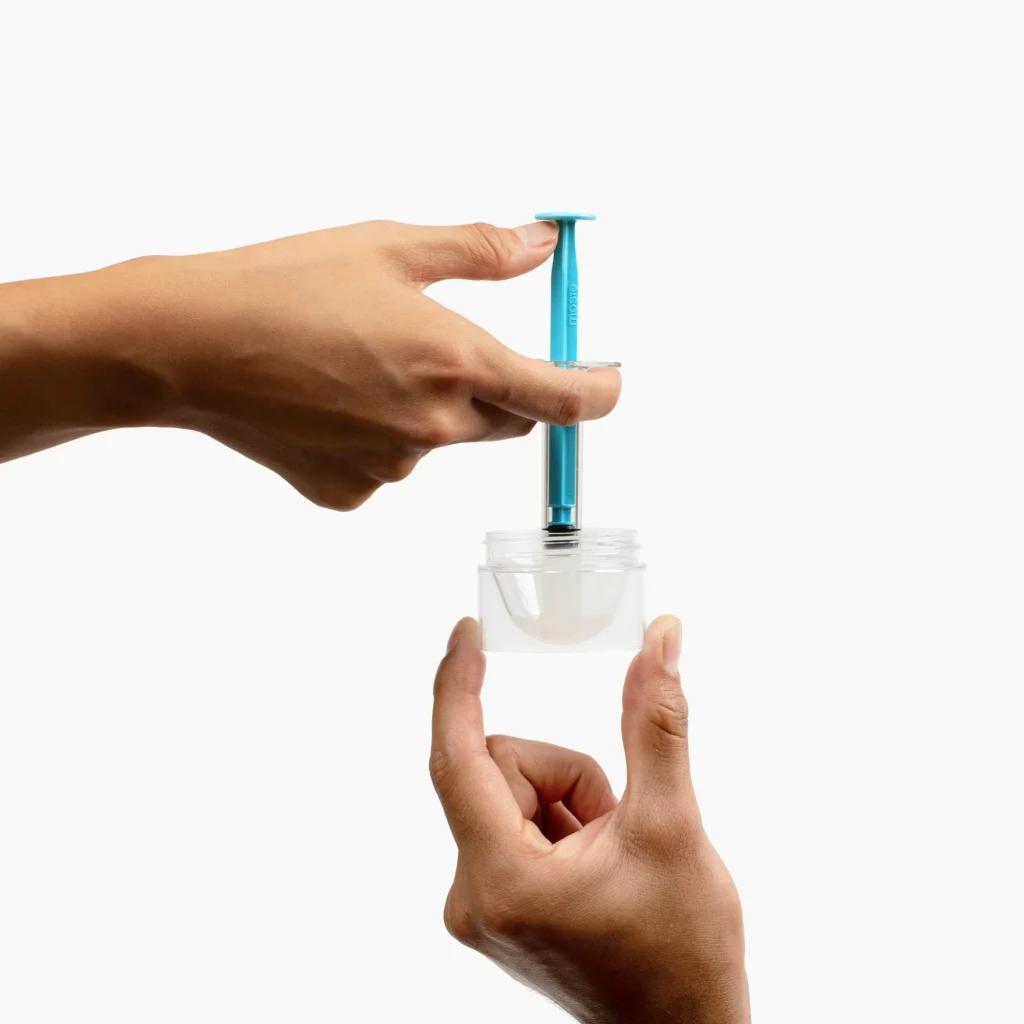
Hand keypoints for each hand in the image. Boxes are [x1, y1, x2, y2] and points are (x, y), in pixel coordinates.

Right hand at [0, 220, 620, 507]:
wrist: (189, 345)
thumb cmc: (283, 287)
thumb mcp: (391, 245)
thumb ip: (481, 250)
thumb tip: (541, 246)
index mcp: (457, 360)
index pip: (566, 398)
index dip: (600, 391)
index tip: (608, 382)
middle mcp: (435, 426)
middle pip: (509, 421)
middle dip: (501, 389)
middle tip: (447, 347)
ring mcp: (392, 467)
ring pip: (442, 442)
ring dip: (428, 410)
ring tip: (359, 366)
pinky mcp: (351, 491)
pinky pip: (388, 465)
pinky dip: (377, 437)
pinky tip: (330, 403)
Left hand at [429, 617, 748, 1023]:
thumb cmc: (682, 951)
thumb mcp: (672, 825)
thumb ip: (656, 724)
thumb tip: (660, 640)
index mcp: (502, 877)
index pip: (458, 756)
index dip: (458, 687)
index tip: (464, 633)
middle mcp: (472, 893)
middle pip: (499, 768)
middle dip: (565, 775)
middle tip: (616, 823)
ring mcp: (479, 903)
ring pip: (511, 790)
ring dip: (568, 800)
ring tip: (612, 852)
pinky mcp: (493, 904)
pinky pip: (513, 820)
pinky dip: (559, 821)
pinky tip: (597, 865)